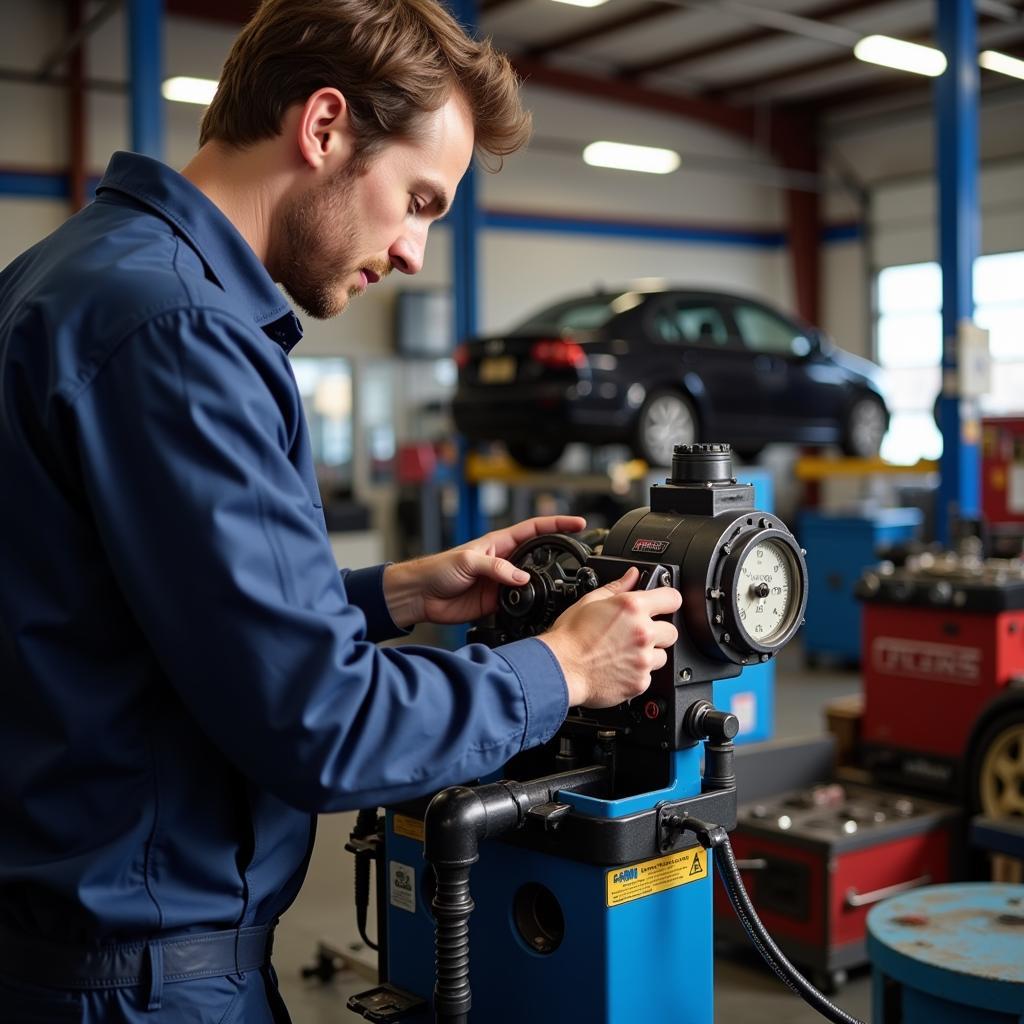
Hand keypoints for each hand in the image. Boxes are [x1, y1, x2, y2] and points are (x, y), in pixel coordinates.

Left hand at [382, 515, 586, 627]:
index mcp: (498, 543)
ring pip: (532, 582)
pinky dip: (529, 605)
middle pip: (538, 556)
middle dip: (559, 555)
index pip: (535, 530)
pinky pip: (520, 603)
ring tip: (560, 586)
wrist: (420, 596)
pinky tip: (536, 607)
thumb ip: (496, 568)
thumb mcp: (468, 562)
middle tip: (579, 557)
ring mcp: (502, 583)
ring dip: (545, 584)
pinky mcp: (496, 603)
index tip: (578, 525)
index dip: (557, 525)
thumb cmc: (437, 569)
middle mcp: (503, 561)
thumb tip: (523, 578)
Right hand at [538, 567, 680, 707]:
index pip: (673, 598)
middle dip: (657, 631)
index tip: (663, 605)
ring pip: (662, 656)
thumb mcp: (589, 602)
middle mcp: (643, 632)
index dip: (667, 601)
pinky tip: (619, 668)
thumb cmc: (569, 637)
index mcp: (633, 608)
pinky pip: (649, 676)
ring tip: (625, 653)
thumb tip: (631, 575)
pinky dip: (637, 673)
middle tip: (636, 634)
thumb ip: (617, 587)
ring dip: (649, 654)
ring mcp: (643, 659)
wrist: (560, 669)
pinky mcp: (640, 681)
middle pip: (671, 630)